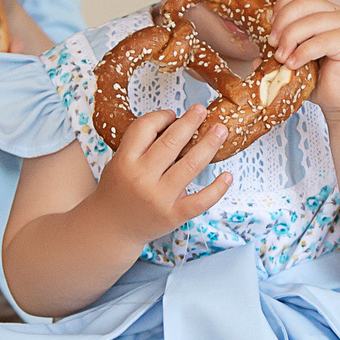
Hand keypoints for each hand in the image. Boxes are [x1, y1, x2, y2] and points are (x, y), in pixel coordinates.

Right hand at [90, 105, 230, 243]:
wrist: (112, 229)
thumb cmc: (119, 191)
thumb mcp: (118, 162)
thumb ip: (141, 145)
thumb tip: (175, 122)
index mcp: (125, 161)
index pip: (145, 128)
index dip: (161, 116)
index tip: (173, 114)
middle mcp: (142, 178)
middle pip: (171, 142)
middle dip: (190, 122)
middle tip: (202, 110)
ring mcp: (159, 198)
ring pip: (190, 165)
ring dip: (209, 144)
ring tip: (221, 130)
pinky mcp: (173, 216)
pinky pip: (201, 200)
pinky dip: (217, 188)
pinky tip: (227, 175)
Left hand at [268, 0, 339, 115]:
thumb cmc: (319, 77)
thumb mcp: (293, 59)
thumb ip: (278, 51)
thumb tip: (255, 56)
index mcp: (323, 9)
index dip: (280, 8)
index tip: (271, 31)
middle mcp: (336, 13)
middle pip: (302, 3)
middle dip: (281, 24)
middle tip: (272, 45)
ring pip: (310, 22)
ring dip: (289, 39)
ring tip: (281, 58)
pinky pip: (321, 42)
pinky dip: (302, 53)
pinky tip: (294, 64)